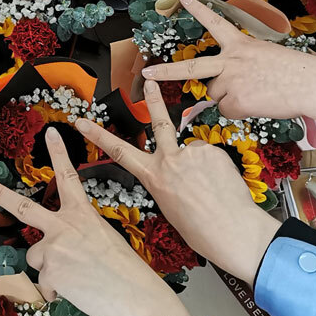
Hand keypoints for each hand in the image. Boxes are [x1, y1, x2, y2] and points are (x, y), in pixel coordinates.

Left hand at [0, 128, 194, 315]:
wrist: (135, 295)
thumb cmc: (126, 270)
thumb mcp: (103, 237)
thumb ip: (76, 234)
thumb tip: (60, 247)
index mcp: (82, 213)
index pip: (68, 176)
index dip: (59, 153)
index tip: (51, 133)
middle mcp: (64, 225)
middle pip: (23, 206)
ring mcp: (53, 247)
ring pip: (36, 256)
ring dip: (50, 269)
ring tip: (78, 277)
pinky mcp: (49, 270)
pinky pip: (44, 282)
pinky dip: (57, 289)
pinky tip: (78, 289)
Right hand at [75, 82, 280, 286]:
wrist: (233, 232)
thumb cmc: (202, 230)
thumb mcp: (170, 208)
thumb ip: (167, 183)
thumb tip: (174, 173)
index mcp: (154, 177)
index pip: (119, 151)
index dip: (98, 135)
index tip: (82, 122)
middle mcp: (169, 160)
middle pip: (158, 122)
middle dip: (153, 100)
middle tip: (150, 83)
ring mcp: (191, 153)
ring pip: (192, 151)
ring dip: (199, 165)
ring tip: (211, 188)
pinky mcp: (213, 151)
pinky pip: (211, 156)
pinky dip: (215, 168)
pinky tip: (220, 185)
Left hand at [142, 0, 315, 121]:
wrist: (310, 84)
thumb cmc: (294, 71)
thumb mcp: (264, 55)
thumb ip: (240, 64)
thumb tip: (227, 83)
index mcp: (240, 44)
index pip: (215, 21)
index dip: (197, 9)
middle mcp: (231, 60)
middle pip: (192, 67)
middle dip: (166, 71)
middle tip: (147, 72)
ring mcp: (231, 80)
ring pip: (216, 94)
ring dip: (229, 98)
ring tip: (255, 93)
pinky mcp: (235, 100)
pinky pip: (227, 110)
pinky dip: (239, 111)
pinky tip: (257, 104)